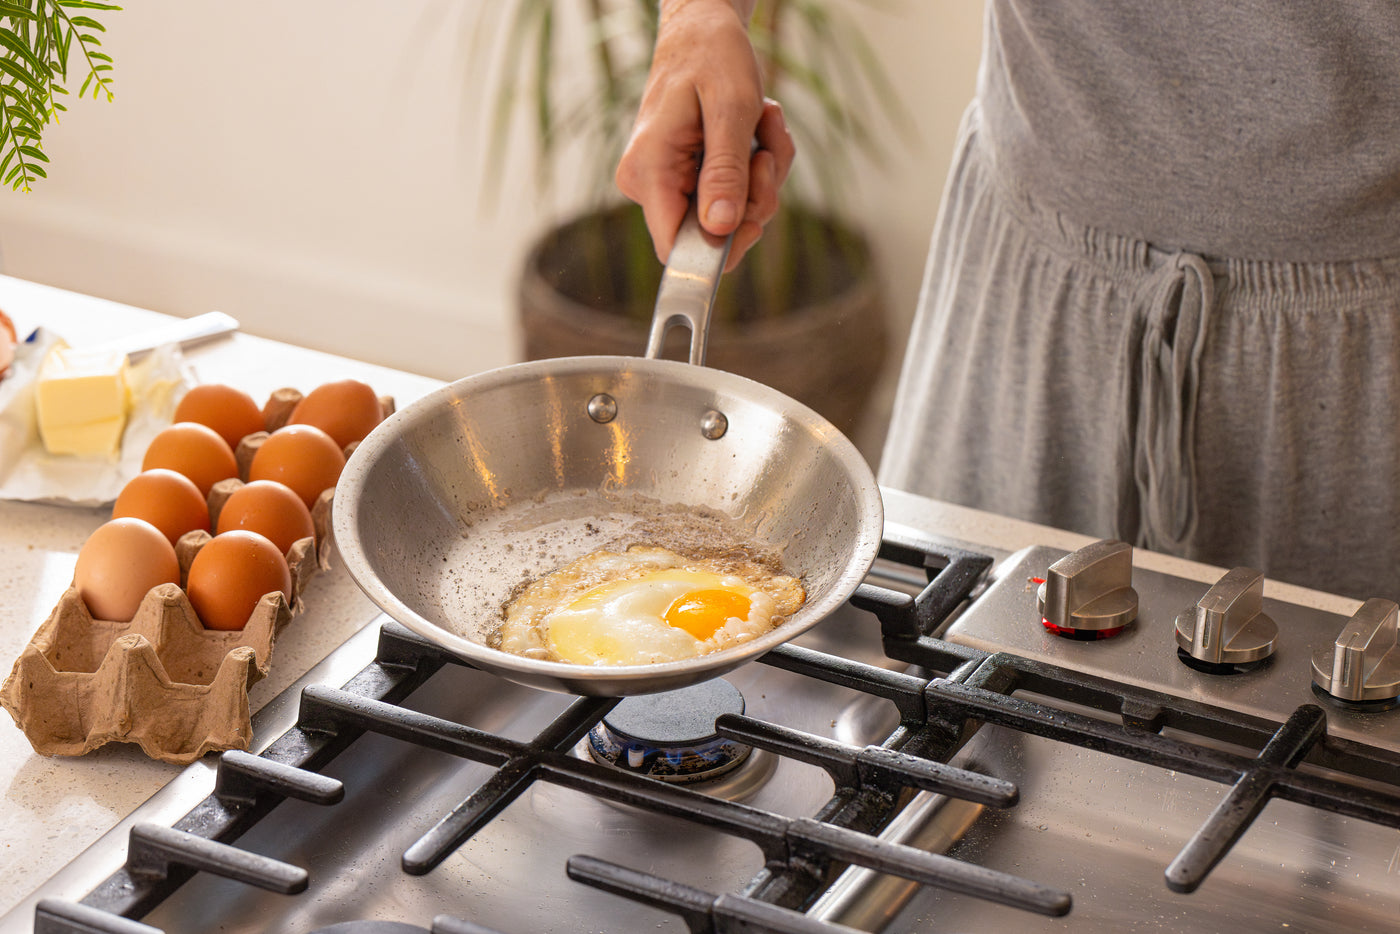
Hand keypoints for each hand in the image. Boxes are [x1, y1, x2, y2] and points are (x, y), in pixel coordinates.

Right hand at [615, 0, 794, 271]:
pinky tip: (756, 129)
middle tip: (766, 153)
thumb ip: (725, 170)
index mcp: (649, 171)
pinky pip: (735, 194)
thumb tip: (720, 227)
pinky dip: (758, 165)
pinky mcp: (686, 178)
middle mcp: (649, 184)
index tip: (756, 219)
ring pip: (732, 214)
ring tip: (762, 125)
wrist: (703, 28)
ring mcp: (667, 182)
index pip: (676, 248)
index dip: (721, 248)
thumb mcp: (730, 110)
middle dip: (755, 196)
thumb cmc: (712, 56)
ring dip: (764, 174)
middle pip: (714, 232)